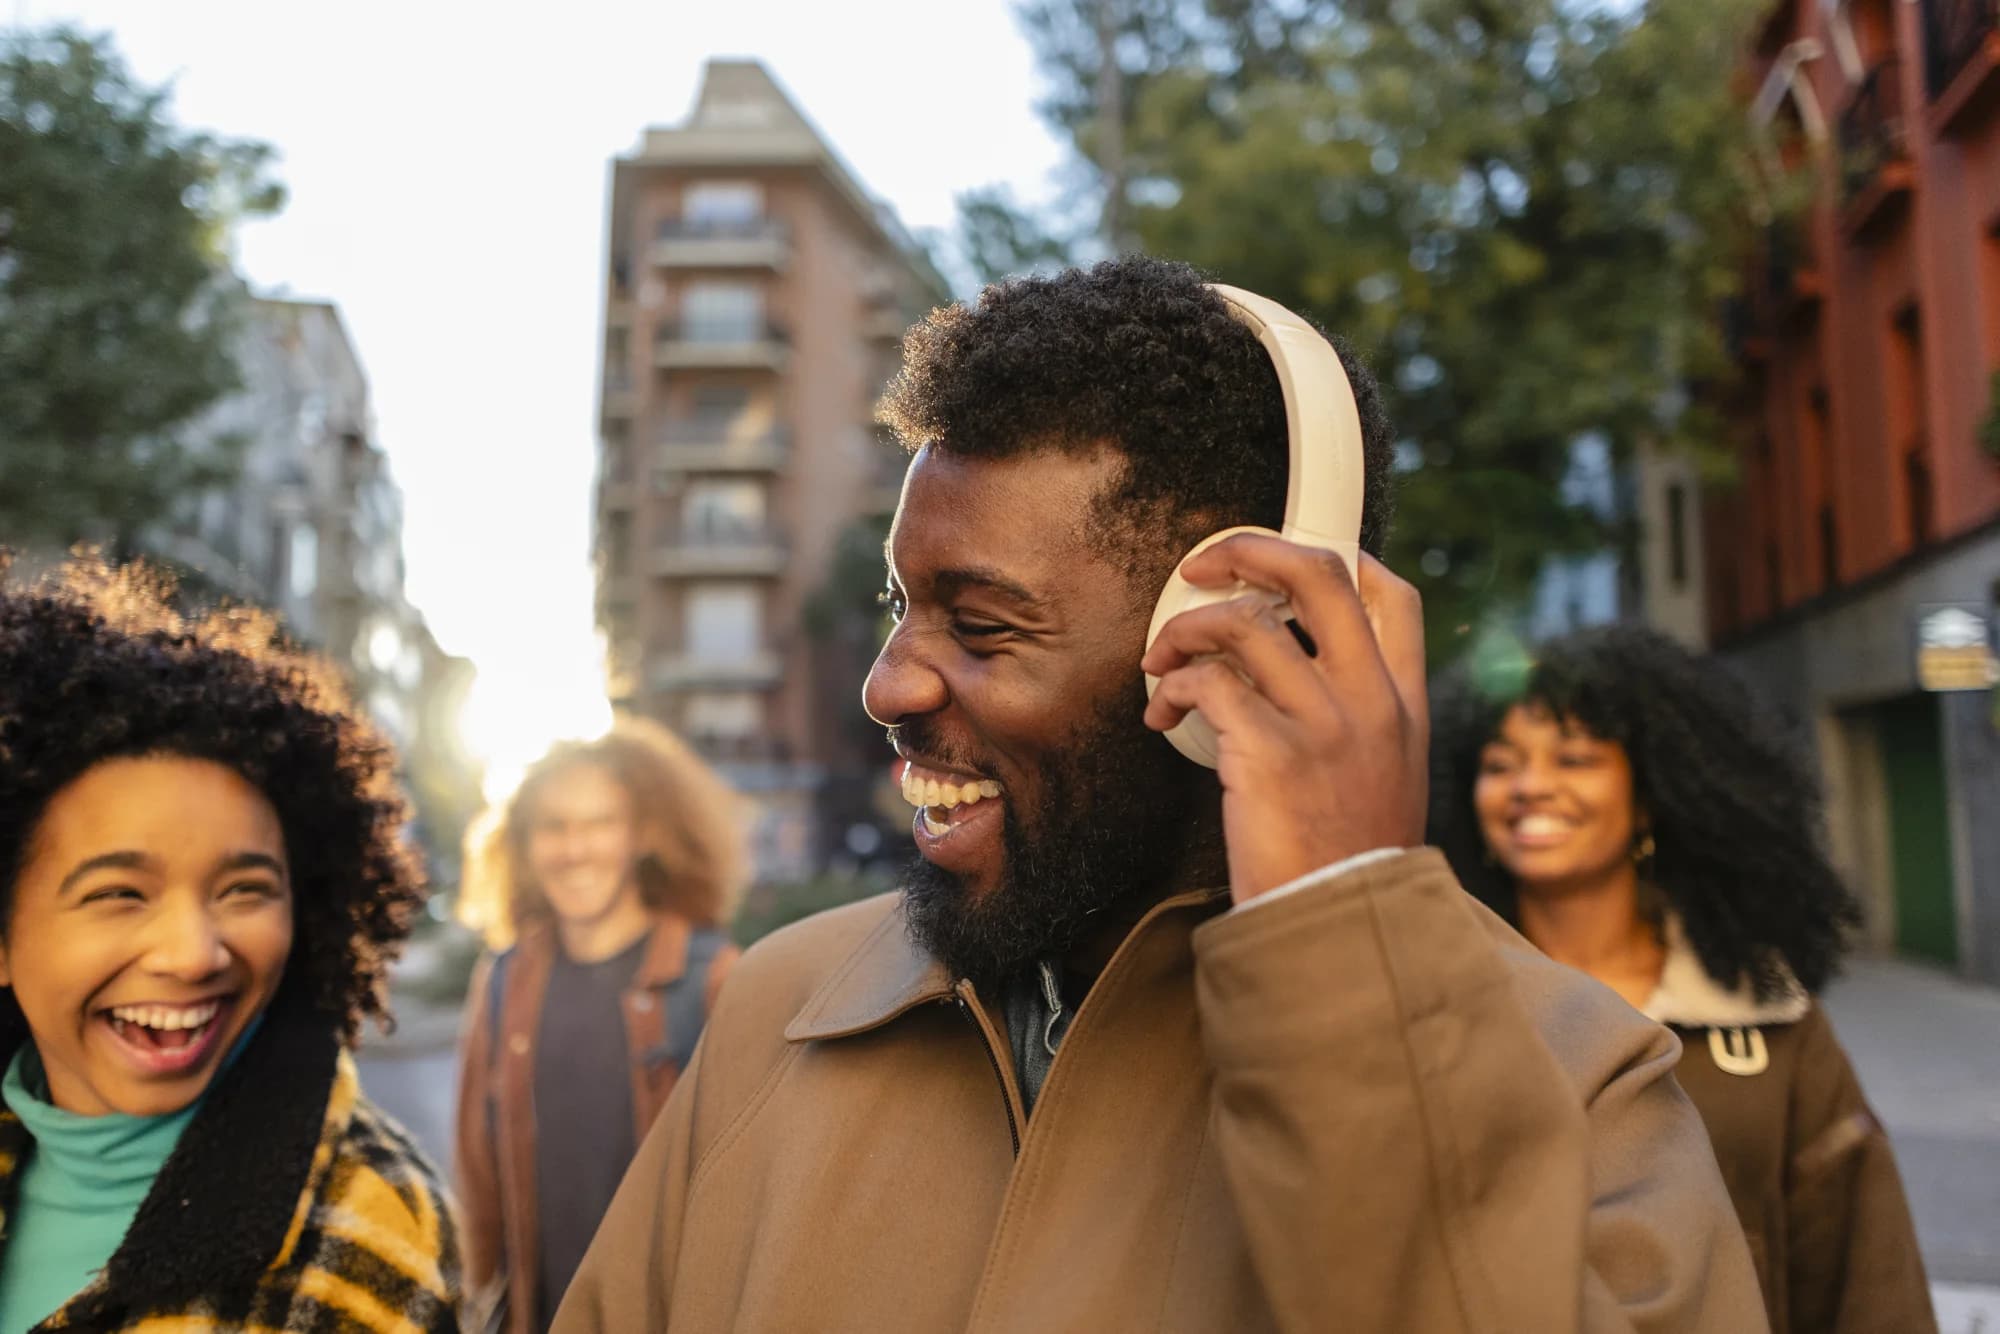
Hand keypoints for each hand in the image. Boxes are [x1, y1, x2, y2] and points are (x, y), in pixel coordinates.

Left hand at [1140, 536, 1428, 904]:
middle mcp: (1371, 702)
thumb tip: (1302, 668)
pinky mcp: (1270, 754)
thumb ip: (1364, 719)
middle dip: (1250, 550)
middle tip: (1205, 566)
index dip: (1337, 556)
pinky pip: (1207, 683)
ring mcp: (1323, 725)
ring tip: (1162, 661)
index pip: (1391, 594)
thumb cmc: (1348, 861)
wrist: (1341, 926)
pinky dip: (1172, 687)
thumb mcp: (1388, 779)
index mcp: (1404, 705)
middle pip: (1318, 575)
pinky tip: (1162, 712)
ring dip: (1185, 631)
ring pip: (1244, 624)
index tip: (1283, 560)